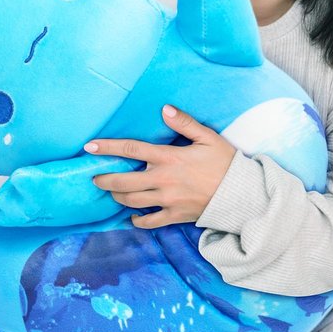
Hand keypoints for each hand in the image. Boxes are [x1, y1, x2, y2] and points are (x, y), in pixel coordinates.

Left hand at [86, 104, 235, 228]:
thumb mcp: (208, 137)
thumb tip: (164, 109)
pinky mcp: (175, 216)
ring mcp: (167, 200)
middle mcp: (163, 180)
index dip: (108, 147)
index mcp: (169, 158)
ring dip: (118, 197)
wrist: (243, 195)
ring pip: (132, 202)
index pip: (131, 149)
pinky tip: (132, 216)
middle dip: (105, 180)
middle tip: (95, 178)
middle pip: (123, 182)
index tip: (90, 147)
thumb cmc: (226, 163)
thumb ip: (185, 123)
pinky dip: (138, 220)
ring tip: (112, 192)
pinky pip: (149, 222)